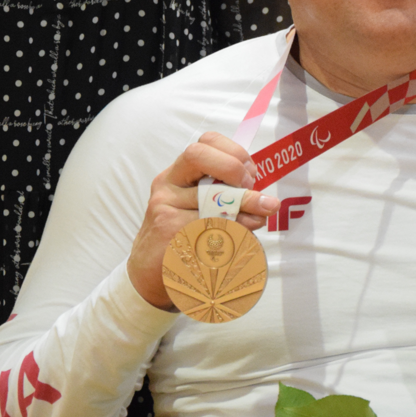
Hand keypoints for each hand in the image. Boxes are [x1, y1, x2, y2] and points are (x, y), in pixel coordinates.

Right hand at [127, 131, 279, 308]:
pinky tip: (241, 240)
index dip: (233, 152)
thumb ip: (229, 199)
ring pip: (207, 195)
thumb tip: (266, 202)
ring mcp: (164, 206)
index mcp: (179, 174)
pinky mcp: (168, 231)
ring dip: (243, 206)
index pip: (205, 143)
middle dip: (232, 167)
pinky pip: (207, 225)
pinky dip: (233, 231)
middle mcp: (168, 185)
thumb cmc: (185, 238)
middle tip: (250, 186)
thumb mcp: (204, 211)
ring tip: (260, 218)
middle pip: (197, 155)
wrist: (149, 273)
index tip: (250, 172)